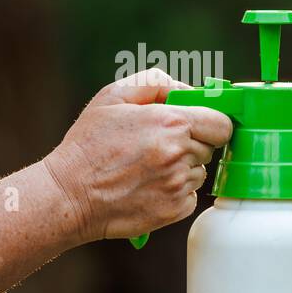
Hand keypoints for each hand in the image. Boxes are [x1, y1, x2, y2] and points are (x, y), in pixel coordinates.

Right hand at [43, 68, 233, 242]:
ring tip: (147, 167)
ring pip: (200, 171)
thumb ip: (154, 83)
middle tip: (159, 146)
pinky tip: (147, 186)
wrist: (69, 194)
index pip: (222, 123)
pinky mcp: (176, 209)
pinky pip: (190, 194)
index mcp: (171, 123)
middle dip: (192, 144)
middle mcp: (180, 154)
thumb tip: (188, 90)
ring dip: (182, 168)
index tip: (200, 126)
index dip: (213, 123)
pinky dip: (175, 190)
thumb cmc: (89, 144)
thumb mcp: (112, 97)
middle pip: (211, 147)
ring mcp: (179, 184)